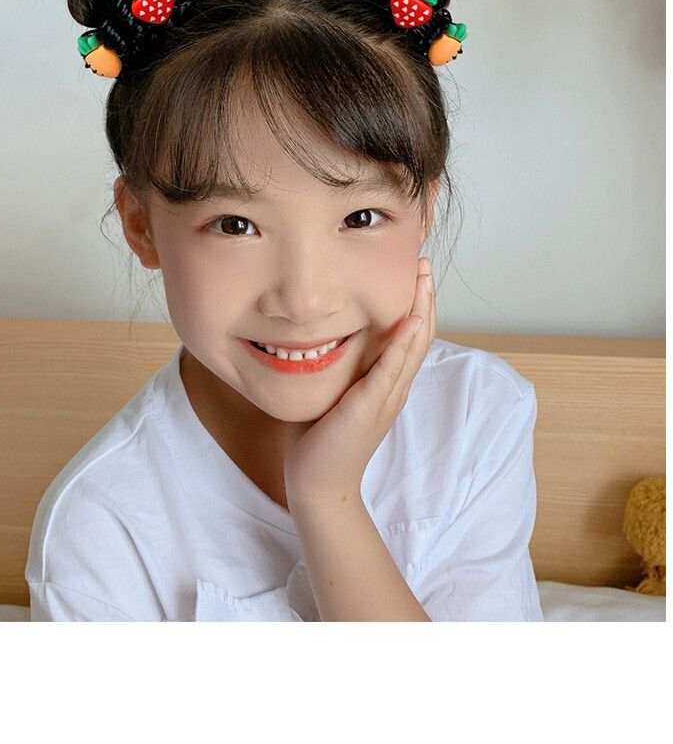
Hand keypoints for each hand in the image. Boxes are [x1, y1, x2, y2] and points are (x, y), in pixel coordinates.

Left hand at [285, 251, 435, 600]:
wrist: (318, 482)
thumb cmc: (318, 438)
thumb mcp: (331, 389)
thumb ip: (337, 363)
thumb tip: (322, 330)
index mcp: (385, 383)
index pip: (408, 335)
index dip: (414, 302)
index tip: (411, 269)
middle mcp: (393, 388)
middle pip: (420, 334)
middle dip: (423, 295)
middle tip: (423, 260)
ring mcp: (386, 398)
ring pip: (413, 346)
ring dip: (421, 309)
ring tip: (424, 278)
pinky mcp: (370, 408)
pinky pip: (391, 371)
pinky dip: (402, 345)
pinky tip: (410, 321)